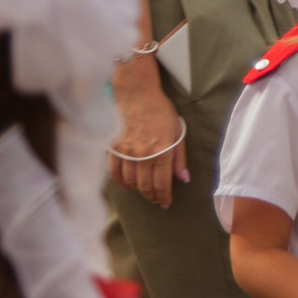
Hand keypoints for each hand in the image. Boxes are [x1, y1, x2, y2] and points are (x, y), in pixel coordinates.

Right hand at [108, 64, 186, 207]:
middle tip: (157, 201)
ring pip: (130, 181)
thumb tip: (184, 178)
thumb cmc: (160, 111)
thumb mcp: (178, 132)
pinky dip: (121, 182)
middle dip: (152, 197)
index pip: (162, 183)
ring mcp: (126, 152)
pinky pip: (115, 172)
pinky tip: (127, 186)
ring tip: (145, 193)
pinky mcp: (113, 148)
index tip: (166, 203)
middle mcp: (143, 155)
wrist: (137, 94)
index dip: (164, 196)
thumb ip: (179, 157)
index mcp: (162, 151)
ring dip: (138, 191)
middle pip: (145, 186)